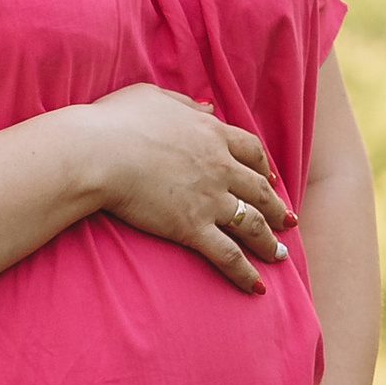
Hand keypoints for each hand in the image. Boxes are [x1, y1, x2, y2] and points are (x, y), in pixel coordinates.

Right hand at [77, 83, 294, 294]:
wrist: (98, 152)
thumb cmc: (117, 121)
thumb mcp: (155, 97)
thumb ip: (186, 104)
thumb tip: (207, 108)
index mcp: (211, 134)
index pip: (250, 152)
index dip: (263, 167)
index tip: (270, 179)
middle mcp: (220, 167)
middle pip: (259, 190)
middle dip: (277, 208)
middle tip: (288, 221)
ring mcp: (209, 199)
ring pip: (252, 224)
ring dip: (269, 242)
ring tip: (280, 256)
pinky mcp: (192, 228)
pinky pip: (228, 255)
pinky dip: (245, 273)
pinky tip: (257, 287)